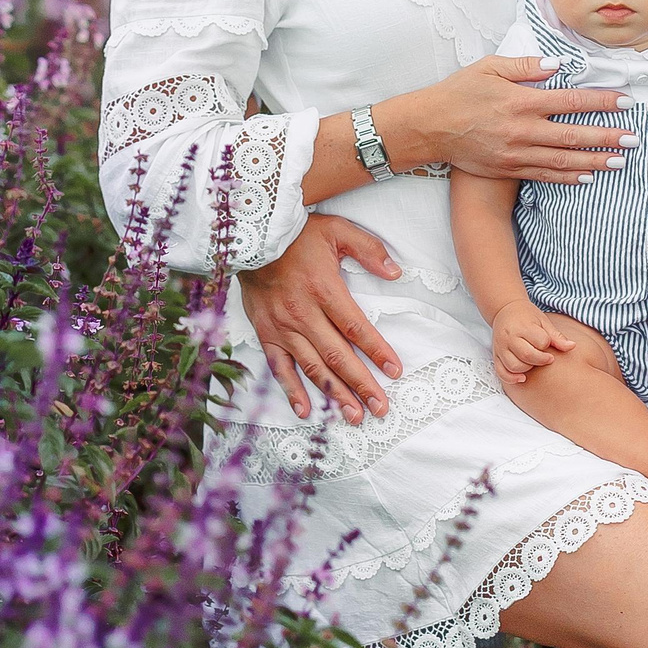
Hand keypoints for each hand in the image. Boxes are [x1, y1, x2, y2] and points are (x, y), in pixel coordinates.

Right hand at [237, 214, 404, 424]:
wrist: (252, 236)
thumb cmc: (297, 234)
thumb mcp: (338, 231)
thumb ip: (369, 250)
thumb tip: (395, 273)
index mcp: (324, 289)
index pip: (356, 328)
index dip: (377, 351)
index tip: (394, 371)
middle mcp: (303, 313)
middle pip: (337, 355)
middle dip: (361, 384)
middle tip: (380, 408)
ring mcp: (282, 327)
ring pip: (312, 367)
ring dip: (334, 394)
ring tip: (354, 416)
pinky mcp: (266, 333)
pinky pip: (279, 367)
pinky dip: (292, 390)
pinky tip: (306, 410)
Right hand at [381, 54, 634, 183]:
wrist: (429, 127)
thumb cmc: (460, 92)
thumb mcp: (489, 67)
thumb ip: (525, 66)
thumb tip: (557, 64)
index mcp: (520, 101)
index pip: (570, 101)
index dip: (600, 102)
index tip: (624, 102)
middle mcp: (522, 129)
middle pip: (573, 134)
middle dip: (607, 136)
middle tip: (633, 138)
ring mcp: (516, 153)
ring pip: (564, 159)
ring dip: (595, 160)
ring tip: (620, 161)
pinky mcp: (509, 168)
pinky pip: (545, 175)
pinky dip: (569, 177)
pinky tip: (589, 176)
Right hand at [490, 301, 573, 384]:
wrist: (505, 309)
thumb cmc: (526, 316)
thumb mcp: (543, 321)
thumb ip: (556, 336)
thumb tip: (572, 346)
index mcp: (523, 326)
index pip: (540, 341)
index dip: (547, 346)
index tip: (549, 345)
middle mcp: (509, 337)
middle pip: (527, 356)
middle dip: (541, 360)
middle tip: (547, 359)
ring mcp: (501, 347)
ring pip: (514, 366)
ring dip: (527, 369)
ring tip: (534, 363)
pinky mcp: (496, 355)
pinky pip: (501, 372)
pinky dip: (511, 378)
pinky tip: (522, 378)